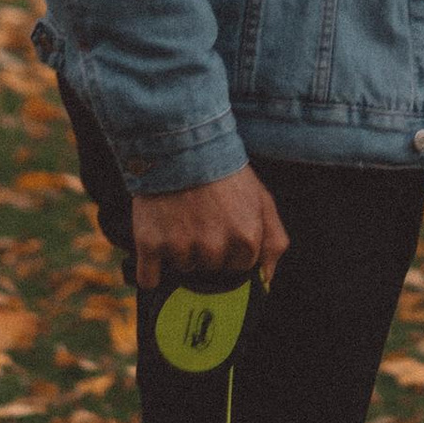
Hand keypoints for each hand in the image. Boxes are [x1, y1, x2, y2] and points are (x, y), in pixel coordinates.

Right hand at [130, 165, 286, 292]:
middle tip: (200, 217)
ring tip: (179, 218)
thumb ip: (273, 241)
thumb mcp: (262, 199)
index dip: (231, 248)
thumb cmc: (224, 171)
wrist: (179, 143)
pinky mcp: (150, 245)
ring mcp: (182, 248)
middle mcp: (214, 248)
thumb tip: (266, 279)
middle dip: (206, 250)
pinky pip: (149, 279)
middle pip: (210, 269)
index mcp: (246, 240)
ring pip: (183, 269)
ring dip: (180, 252)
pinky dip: (150, 271)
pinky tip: (155, 247)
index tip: (222, 226)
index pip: (240, 267)